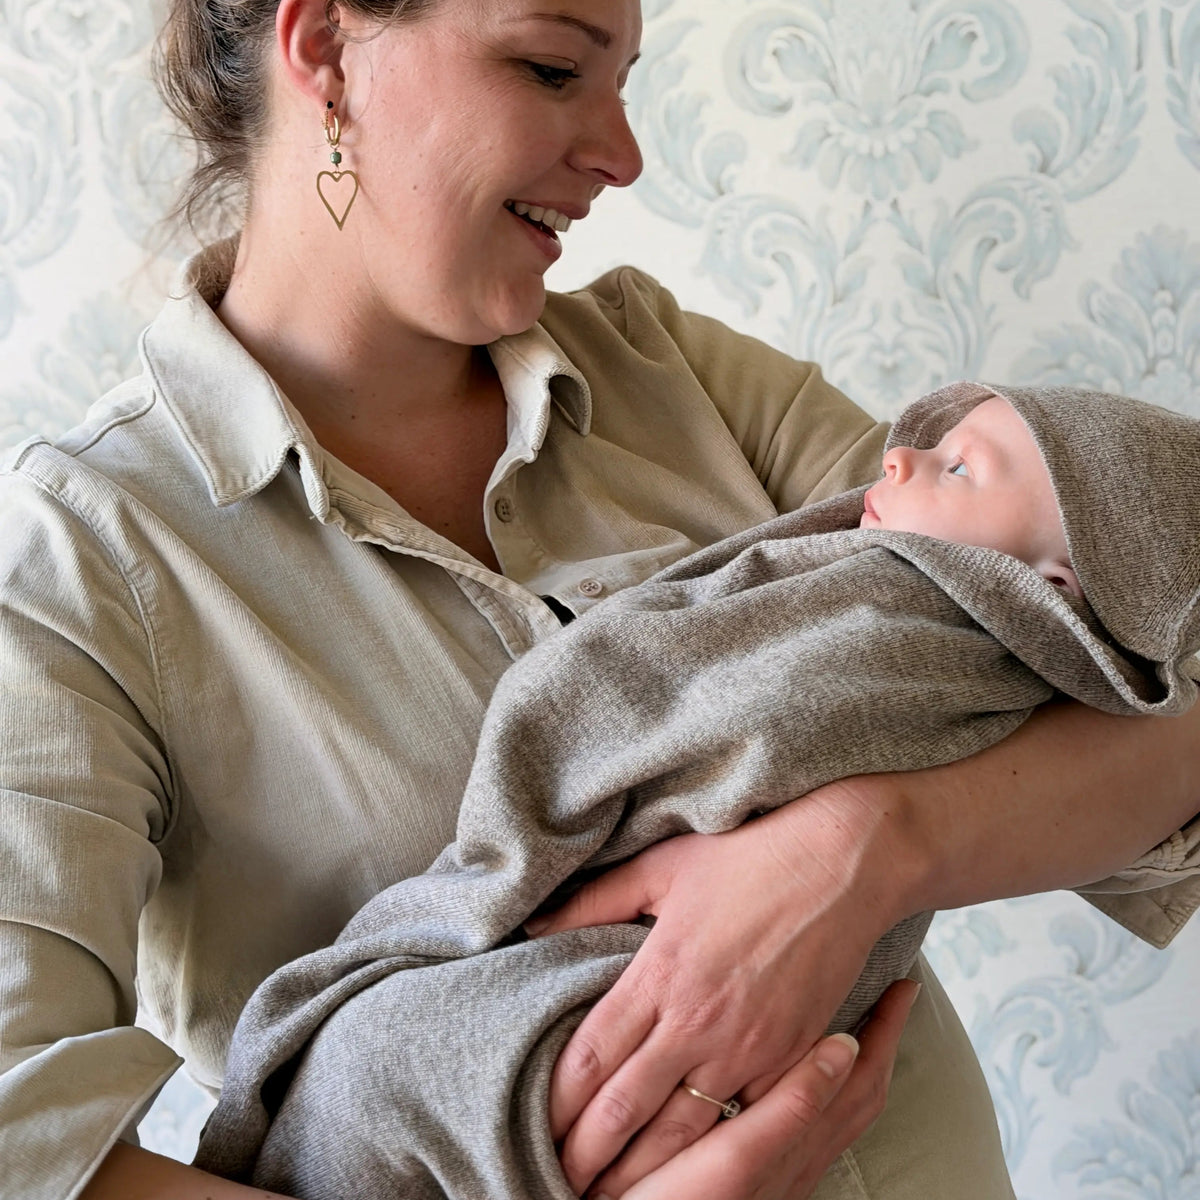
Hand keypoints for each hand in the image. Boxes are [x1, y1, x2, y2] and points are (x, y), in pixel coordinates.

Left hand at [530, 788, 913, 1195]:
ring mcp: (748, 1046)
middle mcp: (698, 1020)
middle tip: (559, 1178)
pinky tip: (690, 1176)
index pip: (590, 1057)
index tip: (534, 1127)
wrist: (843, 863)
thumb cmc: (749, 856)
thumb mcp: (662, 867)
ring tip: (608, 1192)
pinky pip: (746, 1123)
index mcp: (659, 973)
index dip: (556, 1103)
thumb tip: (533, 925)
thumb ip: (594, 902)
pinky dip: (712, 1156)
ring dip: (641, 1170)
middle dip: (586, 1153)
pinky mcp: (792, 1057)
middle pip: (625, 1108)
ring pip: (682, 1132)